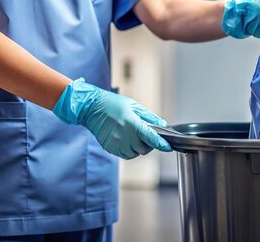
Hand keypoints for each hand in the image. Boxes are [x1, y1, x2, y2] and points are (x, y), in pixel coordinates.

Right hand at [53, 78, 170, 158]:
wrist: (91, 108)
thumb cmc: (113, 104)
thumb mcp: (134, 106)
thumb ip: (149, 117)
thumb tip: (162, 124)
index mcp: (132, 123)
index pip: (151, 137)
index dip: (161, 144)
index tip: (168, 147)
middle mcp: (124, 135)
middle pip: (144, 149)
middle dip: (149, 144)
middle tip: (146, 135)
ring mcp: (116, 143)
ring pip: (135, 153)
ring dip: (139, 148)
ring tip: (134, 136)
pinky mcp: (110, 148)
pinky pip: (125, 155)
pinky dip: (130, 150)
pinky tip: (127, 140)